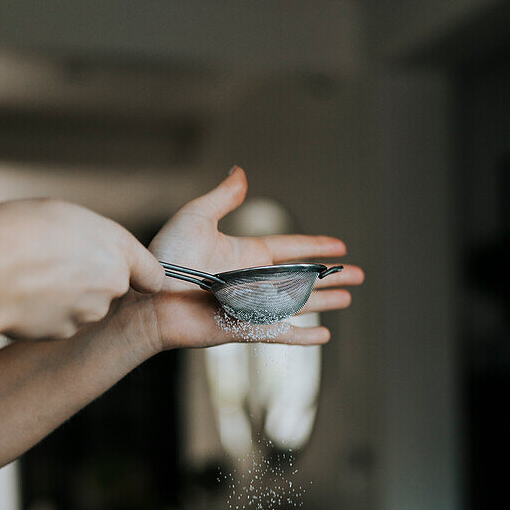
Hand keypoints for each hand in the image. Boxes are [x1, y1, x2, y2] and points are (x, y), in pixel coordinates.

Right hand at [0, 199, 165, 339]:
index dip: (139, 273)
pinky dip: (46, 312)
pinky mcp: (65, 332)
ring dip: (66, 295)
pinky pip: (60, 321)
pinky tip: (23, 295)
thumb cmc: (18, 232)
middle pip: (112, 287)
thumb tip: (89, 249)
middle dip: (91, 279)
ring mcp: (89, 312)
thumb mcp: (60, 214)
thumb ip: (88, 235)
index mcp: (118, 248)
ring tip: (32, 275)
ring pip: (85, 305)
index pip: (154, 275)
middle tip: (55, 261)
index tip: (127, 272)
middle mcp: (112, 285)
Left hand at [143, 168, 362, 349]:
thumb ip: (222, 198)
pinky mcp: (244, 328)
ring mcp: (251, 306)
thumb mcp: (196, 218)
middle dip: (331, 276)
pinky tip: (324, 336)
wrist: (150, 298)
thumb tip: (241, 172)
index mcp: (246, 254)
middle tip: (359, 275)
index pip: (290, 248)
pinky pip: (280, 332)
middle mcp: (253, 281)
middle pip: (302, 278)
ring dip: (324, 301)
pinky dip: (303, 336)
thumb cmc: (167, 259)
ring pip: (298, 304)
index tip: (339, 245)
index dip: (315, 246)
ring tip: (349, 299)